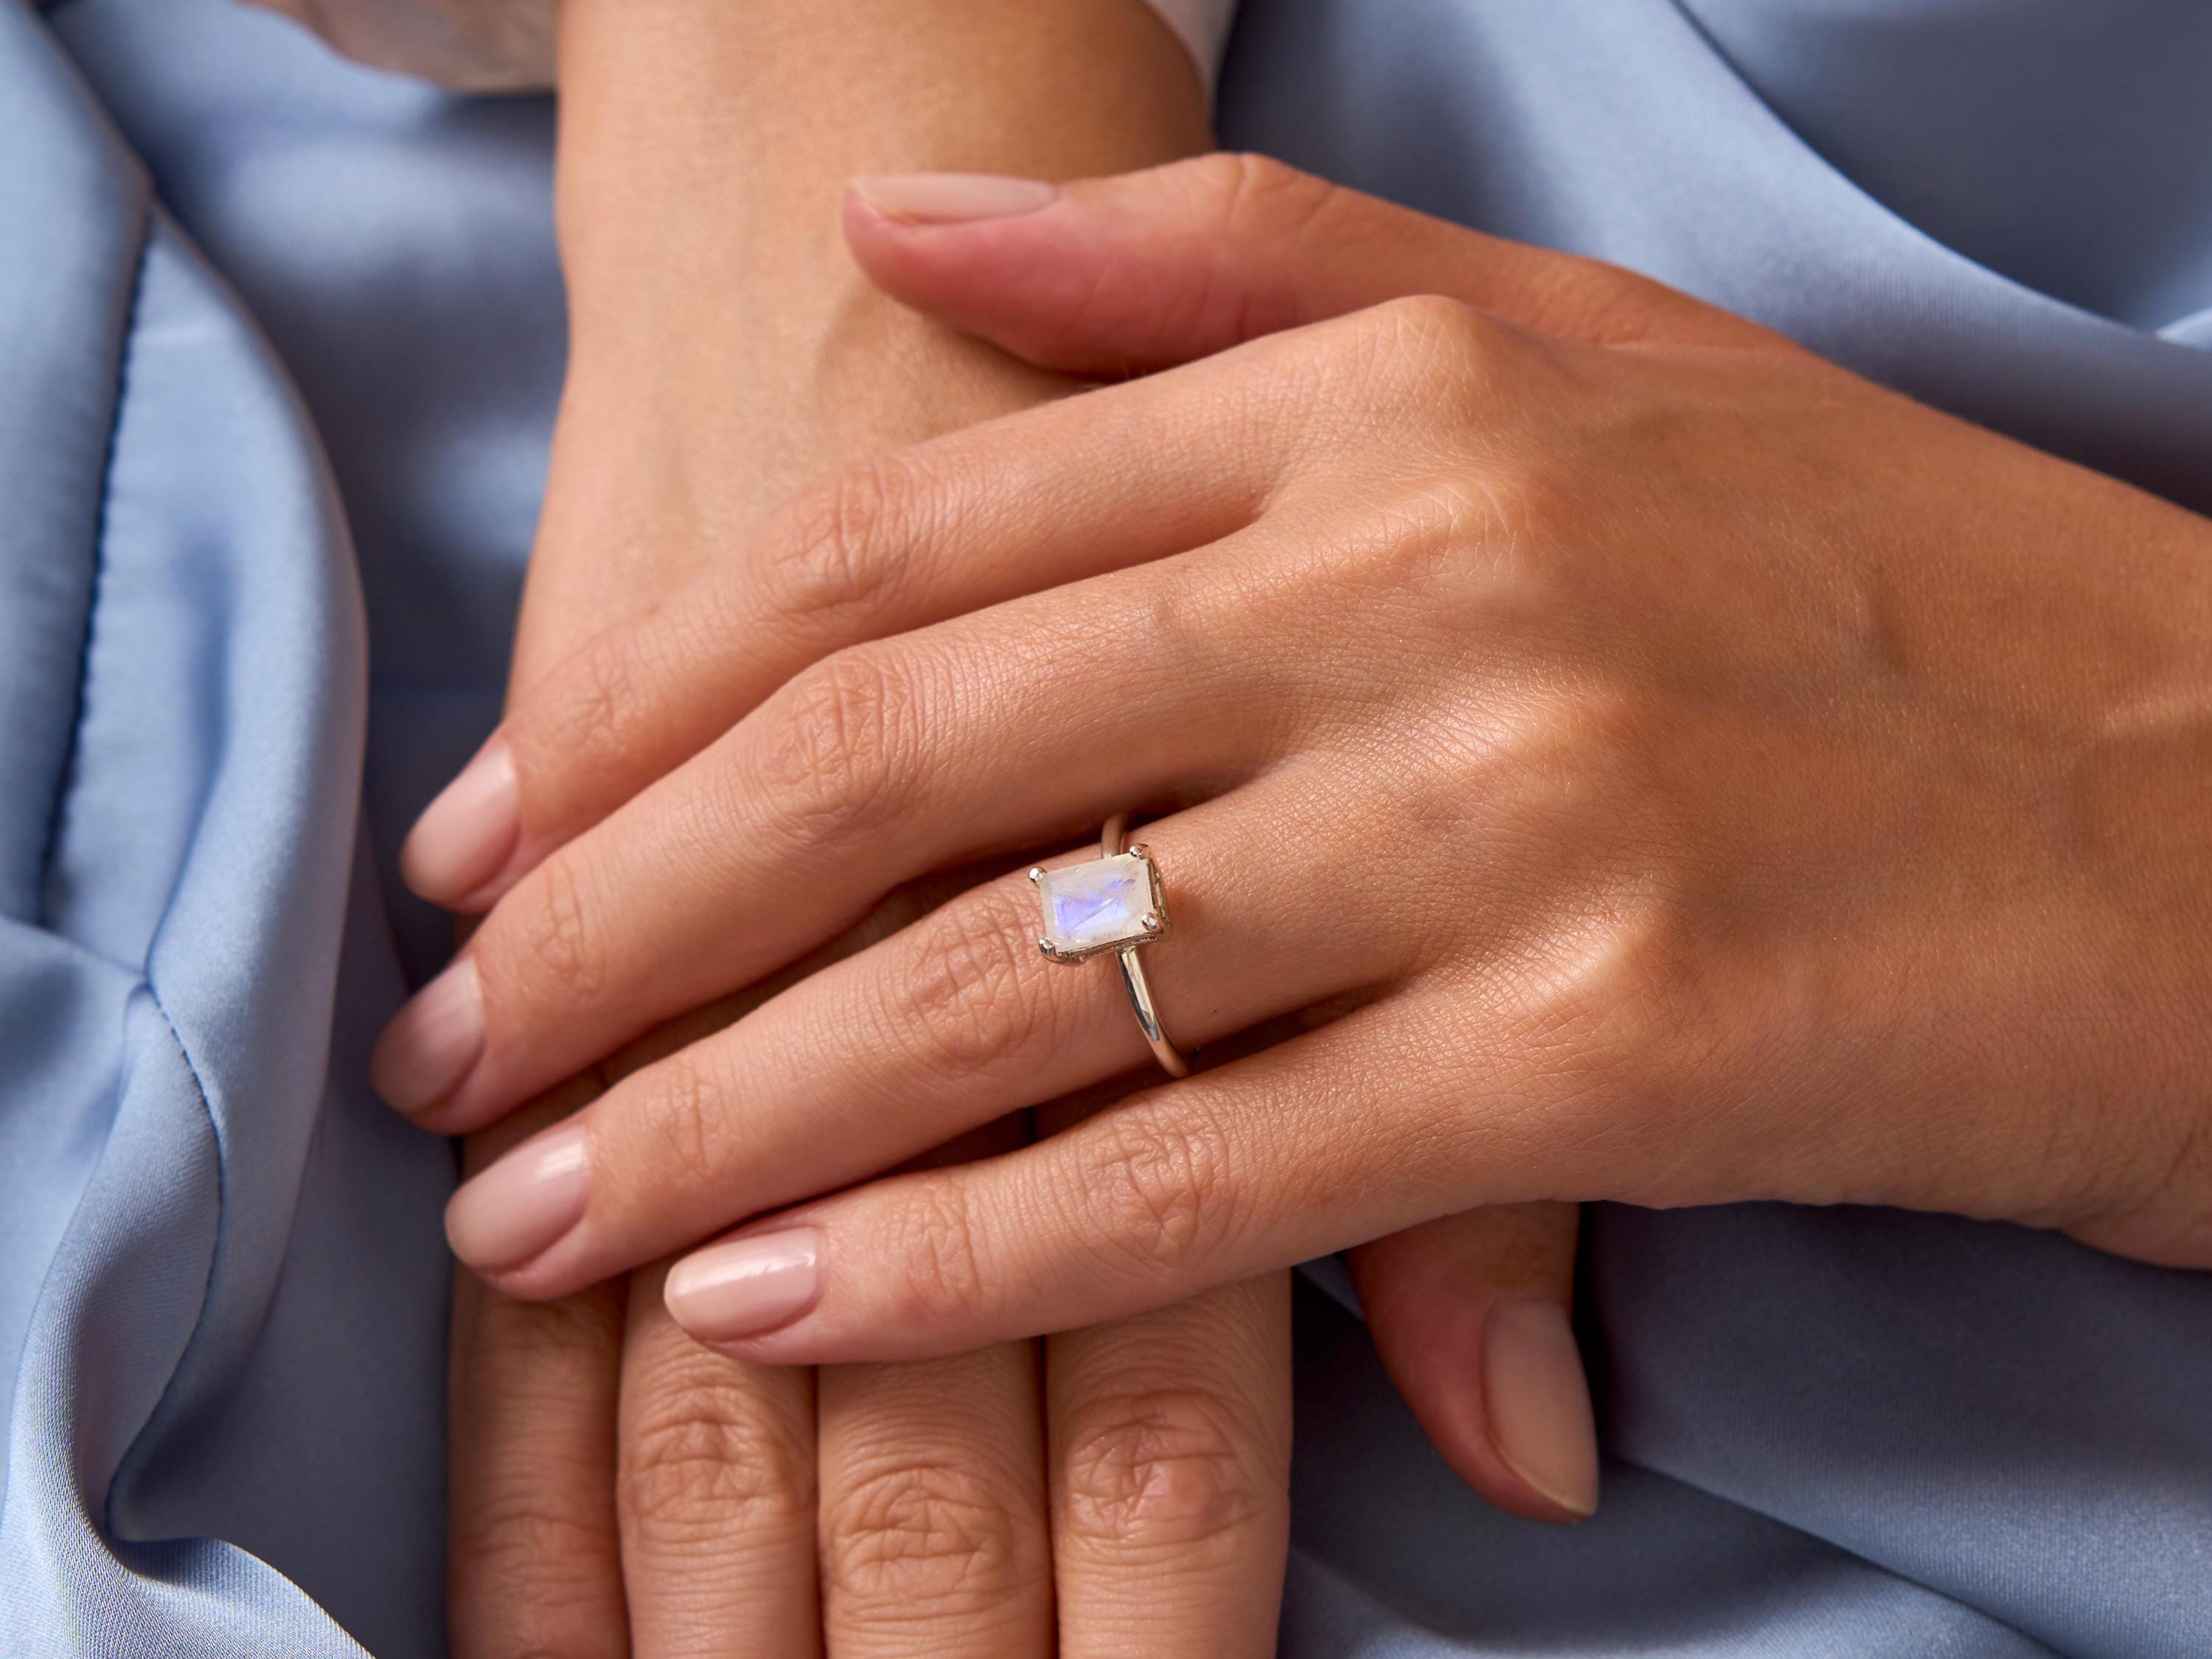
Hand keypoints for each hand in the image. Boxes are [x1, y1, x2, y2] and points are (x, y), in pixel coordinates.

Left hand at [387, 153, 2211, 1371]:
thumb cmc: (1859, 591)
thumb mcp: (1554, 353)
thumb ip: (1215, 273)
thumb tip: (907, 224)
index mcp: (1388, 403)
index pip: (904, 550)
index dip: (653, 712)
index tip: (487, 846)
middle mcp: (1427, 583)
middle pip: (900, 760)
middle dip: (623, 928)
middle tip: (453, 1052)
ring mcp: (1521, 819)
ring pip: (1010, 984)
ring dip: (731, 1115)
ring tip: (544, 1213)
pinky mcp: (1618, 1056)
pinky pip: (1203, 1174)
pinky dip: (966, 1254)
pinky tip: (777, 1306)